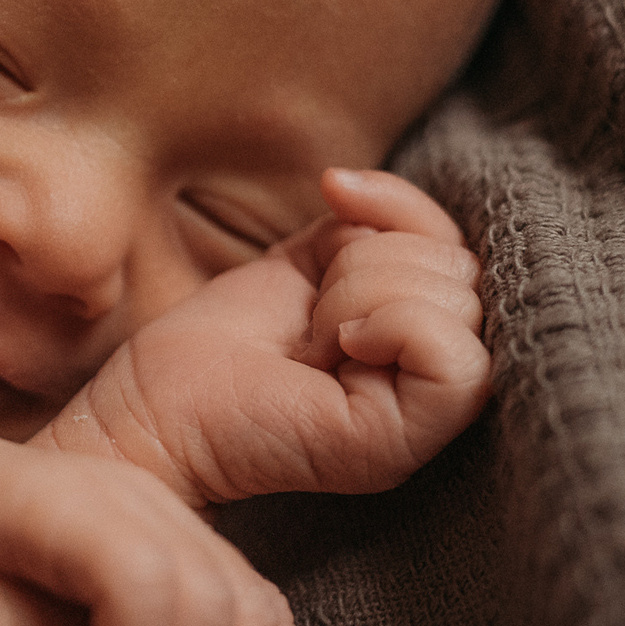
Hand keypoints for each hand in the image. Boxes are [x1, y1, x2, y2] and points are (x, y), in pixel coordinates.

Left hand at [38, 168, 490, 506]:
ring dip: (359, 296)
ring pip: (457, 306)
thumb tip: (345, 181)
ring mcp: (428, 418)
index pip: (459, 247)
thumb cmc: (230, 339)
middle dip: (368, 262)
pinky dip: (393, 328)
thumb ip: (365, 221)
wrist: (163, 403)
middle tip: (311, 315)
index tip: (333, 201)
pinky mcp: (404, 443)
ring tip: (312, 339)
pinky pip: (455, 361)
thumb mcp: (312, 256)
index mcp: (424, 334)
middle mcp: (436, 378)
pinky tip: (336, 348)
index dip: (399, 209)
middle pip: (461, 271)